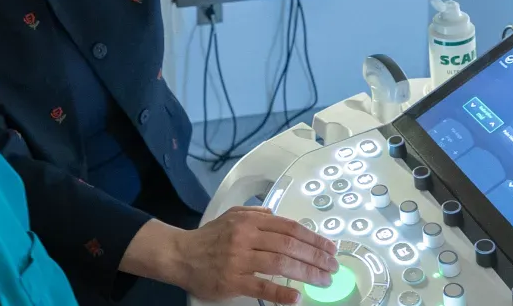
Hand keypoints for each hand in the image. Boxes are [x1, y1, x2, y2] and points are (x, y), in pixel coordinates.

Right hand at [167, 207, 338, 303]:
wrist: (179, 255)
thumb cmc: (208, 237)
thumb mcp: (232, 215)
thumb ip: (256, 213)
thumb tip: (277, 214)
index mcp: (250, 221)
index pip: (290, 228)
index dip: (313, 238)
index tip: (330, 248)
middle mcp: (246, 237)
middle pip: (290, 245)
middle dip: (316, 256)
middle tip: (333, 266)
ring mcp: (239, 260)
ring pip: (280, 264)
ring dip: (307, 272)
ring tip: (323, 280)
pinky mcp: (232, 281)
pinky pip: (261, 287)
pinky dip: (281, 293)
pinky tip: (296, 297)